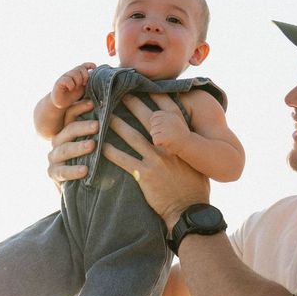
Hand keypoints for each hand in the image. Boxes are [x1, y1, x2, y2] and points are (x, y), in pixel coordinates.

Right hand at [46, 99, 97, 183]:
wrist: (82, 189)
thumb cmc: (95, 162)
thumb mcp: (98, 145)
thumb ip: (100, 131)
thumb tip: (112, 110)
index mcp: (69, 131)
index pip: (70, 114)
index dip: (80, 107)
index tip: (93, 104)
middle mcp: (59, 141)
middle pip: (68, 130)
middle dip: (83, 127)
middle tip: (98, 126)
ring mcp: (54, 157)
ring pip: (64, 149)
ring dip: (78, 147)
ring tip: (92, 145)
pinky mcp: (53, 173)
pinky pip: (62, 171)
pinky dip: (73, 171)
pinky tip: (85, 170)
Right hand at [50, 62, 96, 109]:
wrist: (60, 103)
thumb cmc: (72, 96)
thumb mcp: (83, 89)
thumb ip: (88, 84)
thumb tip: (96, 80)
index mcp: (77, 75)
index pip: (84, 66)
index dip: (90, 65)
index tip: (94, 68)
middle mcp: (71, 74)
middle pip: (81, 68)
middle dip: (85, 76)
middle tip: (83, 84)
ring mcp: (65, 77)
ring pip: (75, 73)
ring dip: (78, 81)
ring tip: (75, 87)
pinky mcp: (59, 82)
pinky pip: (68, 79)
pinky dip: (71, 85)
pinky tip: (70, 89)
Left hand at [103, 95, 210, 228]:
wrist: (189, 210)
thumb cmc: (195, 187)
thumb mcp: (197, 161)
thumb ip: (186, 146)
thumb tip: (181, 134)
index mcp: (183, 142)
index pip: (170, 113)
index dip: (158, 97)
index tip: (147, 86)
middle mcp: (169, 147)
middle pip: (148, 118)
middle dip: (133, 103)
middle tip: (120, 93)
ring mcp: (156, 159)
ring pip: (131, 136)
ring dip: (116, 124)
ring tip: (104, 114)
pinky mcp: (144, 175)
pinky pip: (122, 159)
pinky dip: (110, 152)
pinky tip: (99, 145)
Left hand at [148, 109, 189, 155]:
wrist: (189, 145)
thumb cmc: (179, 135)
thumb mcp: (174, 123)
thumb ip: (164, 119)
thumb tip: (151, 119)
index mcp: (171, 115)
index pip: (154, 116)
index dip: (155, 123)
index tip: (163, 129)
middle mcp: (169, 119)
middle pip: (152, 124)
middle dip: (156, 131)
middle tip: (167, 135)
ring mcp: (167, 128)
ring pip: (152, 132)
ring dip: (158, 137)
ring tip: (168, 139)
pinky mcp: (165, 137)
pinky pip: (155, 140)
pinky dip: (158, 143)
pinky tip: (166, 143)